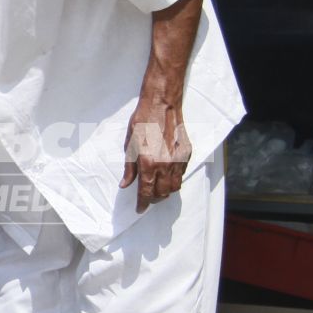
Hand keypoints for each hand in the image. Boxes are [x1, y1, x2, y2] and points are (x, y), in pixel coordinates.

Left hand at [122, 91, 191, 210]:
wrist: (162, 104)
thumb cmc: (142, 121)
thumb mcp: (130, 144)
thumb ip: (129, 168)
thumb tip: (125, 184)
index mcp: (148, 163)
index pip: (146, 193)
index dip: (142, 204)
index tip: (140, 209)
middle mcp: (165, 164)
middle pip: (162, 194)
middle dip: (154, 199)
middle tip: (147, 198)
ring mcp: (178, 160)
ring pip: (175, 187)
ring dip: (165, 191)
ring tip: (157, 188)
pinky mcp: (187, 153)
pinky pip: (181, 174)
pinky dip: (174, 179)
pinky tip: (166, 174)